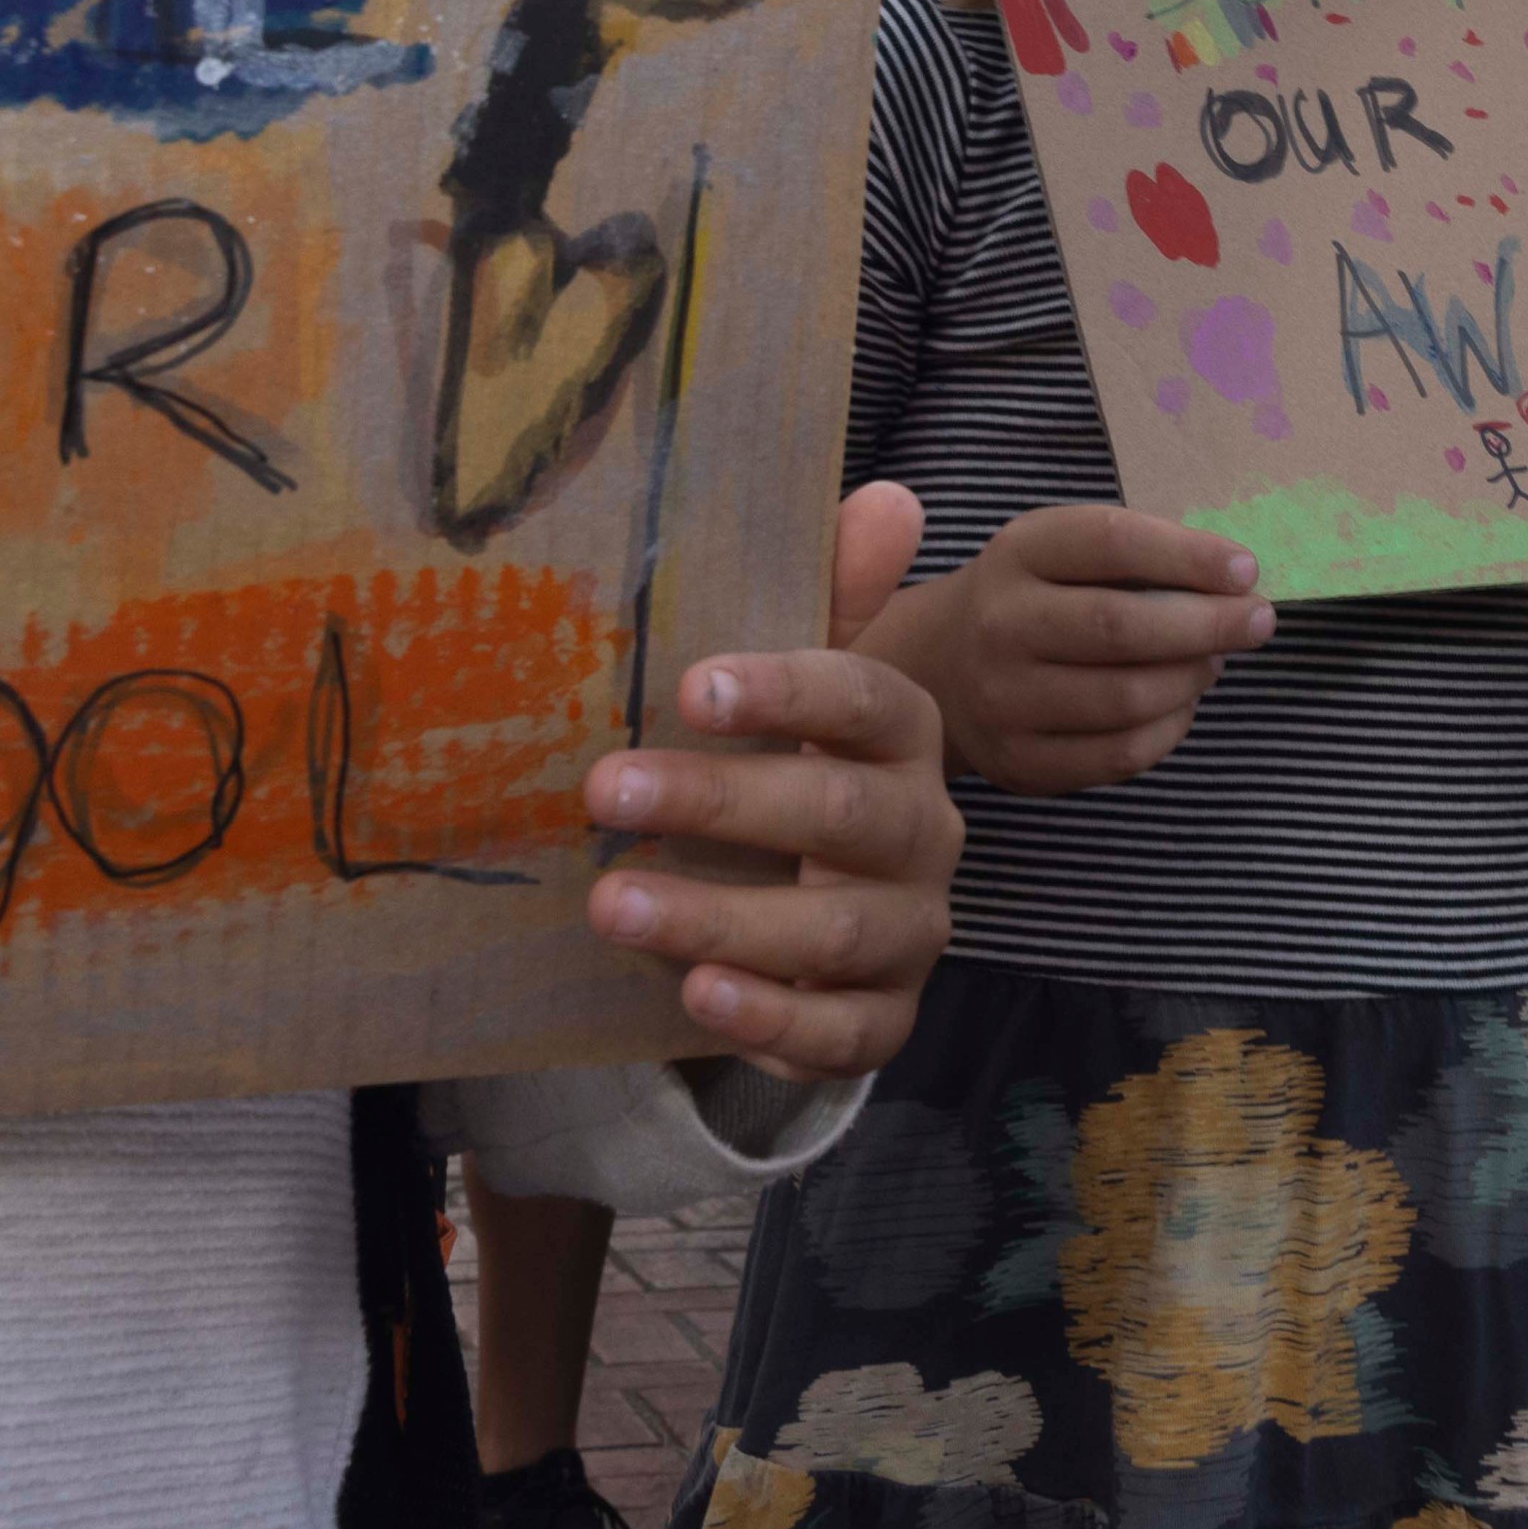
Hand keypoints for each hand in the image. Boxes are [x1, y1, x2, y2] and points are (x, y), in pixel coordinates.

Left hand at [581, 485, 959, 1073]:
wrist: (820, 891)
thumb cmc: (793, 757)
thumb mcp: (795, 674)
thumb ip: (828, 588)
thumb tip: (890, 495)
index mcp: (905, 729)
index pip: (865, 698)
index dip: (786, 691)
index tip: (689, 685)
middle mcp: (924, 827)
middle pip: (838, 813)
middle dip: (718, 803)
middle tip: (603, 791)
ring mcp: (912, 928)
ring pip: (832, 931)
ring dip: (717, 917)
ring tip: (611, 903)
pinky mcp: (885, 1014)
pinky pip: (846, 1032)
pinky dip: (773, 1020)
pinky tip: (697, 995)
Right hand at [854, 498, 1274, 793]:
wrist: (935, 667)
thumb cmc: (1029, 596)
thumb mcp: (1058, 550)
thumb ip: (1132, 557)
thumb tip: (1234, 582)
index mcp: (1018, 553)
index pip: (1110, 543)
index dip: (1187, 555)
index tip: (1246, 569)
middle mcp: (1001, 623)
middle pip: (1121, 627)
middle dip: (1208, 624)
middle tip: (1259, 620)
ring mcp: (1005, 699)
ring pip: (1127, 698)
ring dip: (1192, 679)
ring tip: (1211, 661)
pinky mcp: (1020, 761)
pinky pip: (1119, 755)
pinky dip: (1169, 729)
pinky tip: (1180, 704)